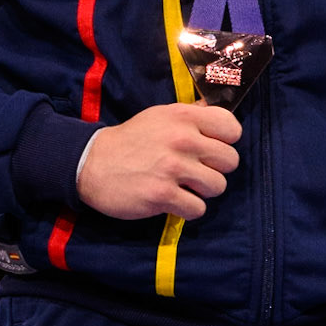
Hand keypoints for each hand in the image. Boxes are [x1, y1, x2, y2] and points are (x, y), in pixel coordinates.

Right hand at [76, 103, 241, 220]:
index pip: (232, 128)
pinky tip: (173, 200)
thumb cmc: (131, 139)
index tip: (211, 148)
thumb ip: (192, 116)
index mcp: (183, 116)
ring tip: (184, 186)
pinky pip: (198, 209)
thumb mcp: (161, 116)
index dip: (226, 141)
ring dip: (202, 191)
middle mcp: (181, 139)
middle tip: (196, 171)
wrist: (93, 163)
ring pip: (218, 186)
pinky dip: (188, 209)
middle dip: (216, 169)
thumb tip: (222, 116)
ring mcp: (173, 168)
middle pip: (230, 161)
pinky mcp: (163, 195)